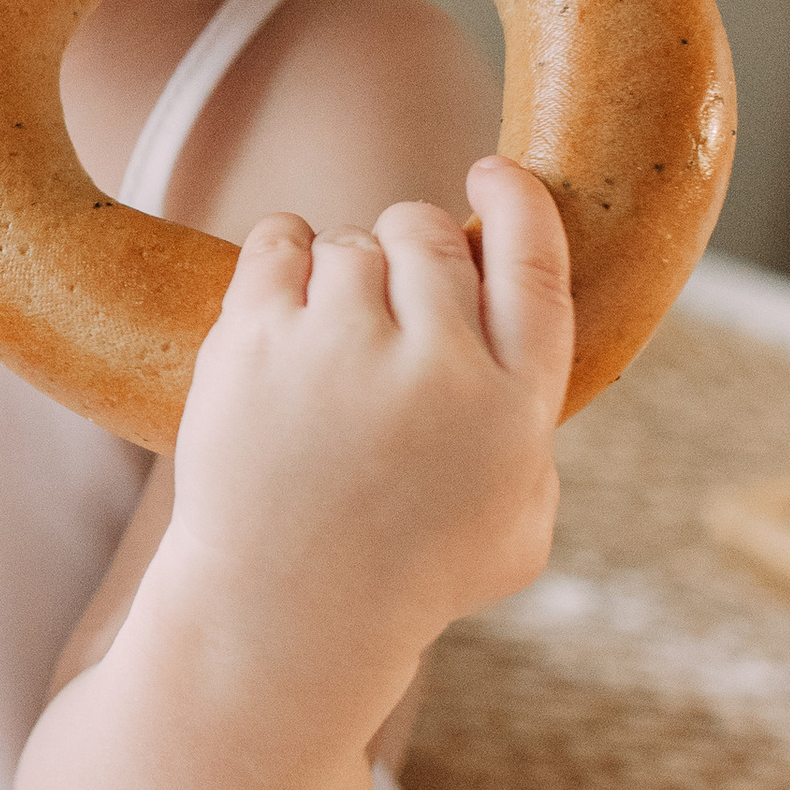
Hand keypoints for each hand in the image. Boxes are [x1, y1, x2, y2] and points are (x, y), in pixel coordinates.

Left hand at [163, 154, 571, 694]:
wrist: (281, 617)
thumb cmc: (404, 577)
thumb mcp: (515, 533)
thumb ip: (534, 444)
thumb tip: (523, 358)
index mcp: (513, 410)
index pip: (533, 265)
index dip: (517, 203)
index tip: (491, 173)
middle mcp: (437, 372)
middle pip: (429, 238)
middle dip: (411, 248)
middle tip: (389, 298)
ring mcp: (341, 353)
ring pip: (350, 244)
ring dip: (342, 272)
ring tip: (329, 339)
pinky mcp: (255, 346)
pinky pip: (277, 242)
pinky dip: (282, 251)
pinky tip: (283, 289)